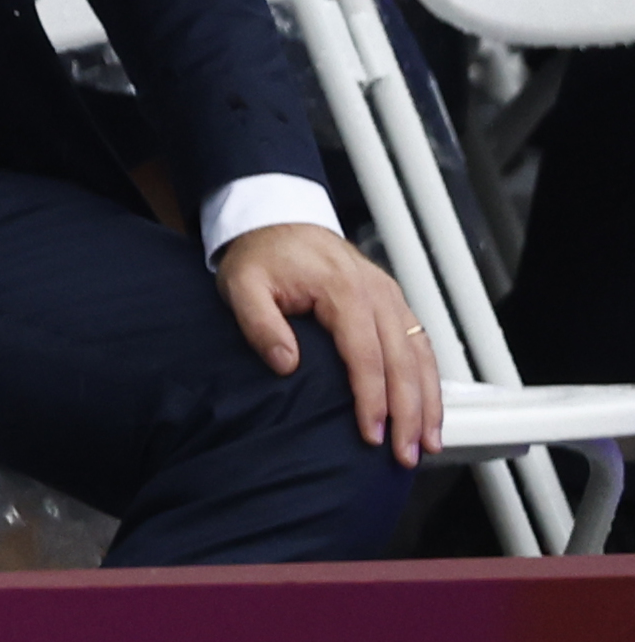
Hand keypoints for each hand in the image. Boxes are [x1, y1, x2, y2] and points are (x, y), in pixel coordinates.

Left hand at [221, 222, 439, 467]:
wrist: (276, 220)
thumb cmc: (260, 256)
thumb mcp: (242, 284)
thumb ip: (259, 323)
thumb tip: (286, 363)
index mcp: (343, 289)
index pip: (366, 355)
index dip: (372, 399)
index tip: (371, 435)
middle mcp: (376, 293)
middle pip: (402, 362)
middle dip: (408, 413)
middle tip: (405, 454)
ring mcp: (390, 298)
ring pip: (421, 357)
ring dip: (429, 403)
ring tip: (428, 444)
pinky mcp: (394, 303)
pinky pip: (422, 346)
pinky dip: (430, 381)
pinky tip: (430, 410)